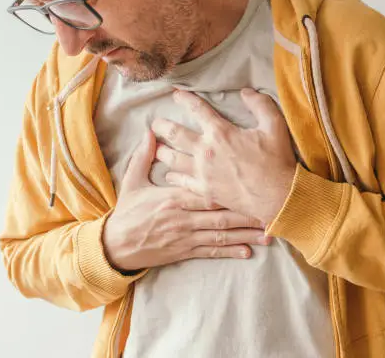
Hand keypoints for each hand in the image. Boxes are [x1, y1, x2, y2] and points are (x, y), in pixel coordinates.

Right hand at [102, 130, 270, 271]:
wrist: (114, 247)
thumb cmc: (126, 212)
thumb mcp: (132, 182)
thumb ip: (143, 157)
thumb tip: (150, 132)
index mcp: (174, 198)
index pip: (206, 190)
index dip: (229, 187)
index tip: (249, 182)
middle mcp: (184, 218)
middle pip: (221, 214)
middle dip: (247, 212)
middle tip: (270, 209)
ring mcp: (186, 237)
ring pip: (221, 235)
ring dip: (246, 234)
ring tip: (268, 233)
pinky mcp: (185, 252)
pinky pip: (211, 252)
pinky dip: (230, 251)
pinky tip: (248, 251)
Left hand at [151, 88, 296, 224]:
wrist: (277, 196)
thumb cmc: (277, 161)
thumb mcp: (274, 125)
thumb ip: (260, 104)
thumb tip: (246, 92)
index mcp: (221, 132)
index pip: (197, 109)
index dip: (184, 99)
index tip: (176, 95)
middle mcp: (206, 151)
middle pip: (175, 134)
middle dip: (162, 126)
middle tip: (155, 123)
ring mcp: (203, 173)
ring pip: (173, 159)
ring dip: (162, 151)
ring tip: (157, 148)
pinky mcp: (205, 191)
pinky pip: (182, 182)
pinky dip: (173, 177)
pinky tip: (169, 175)